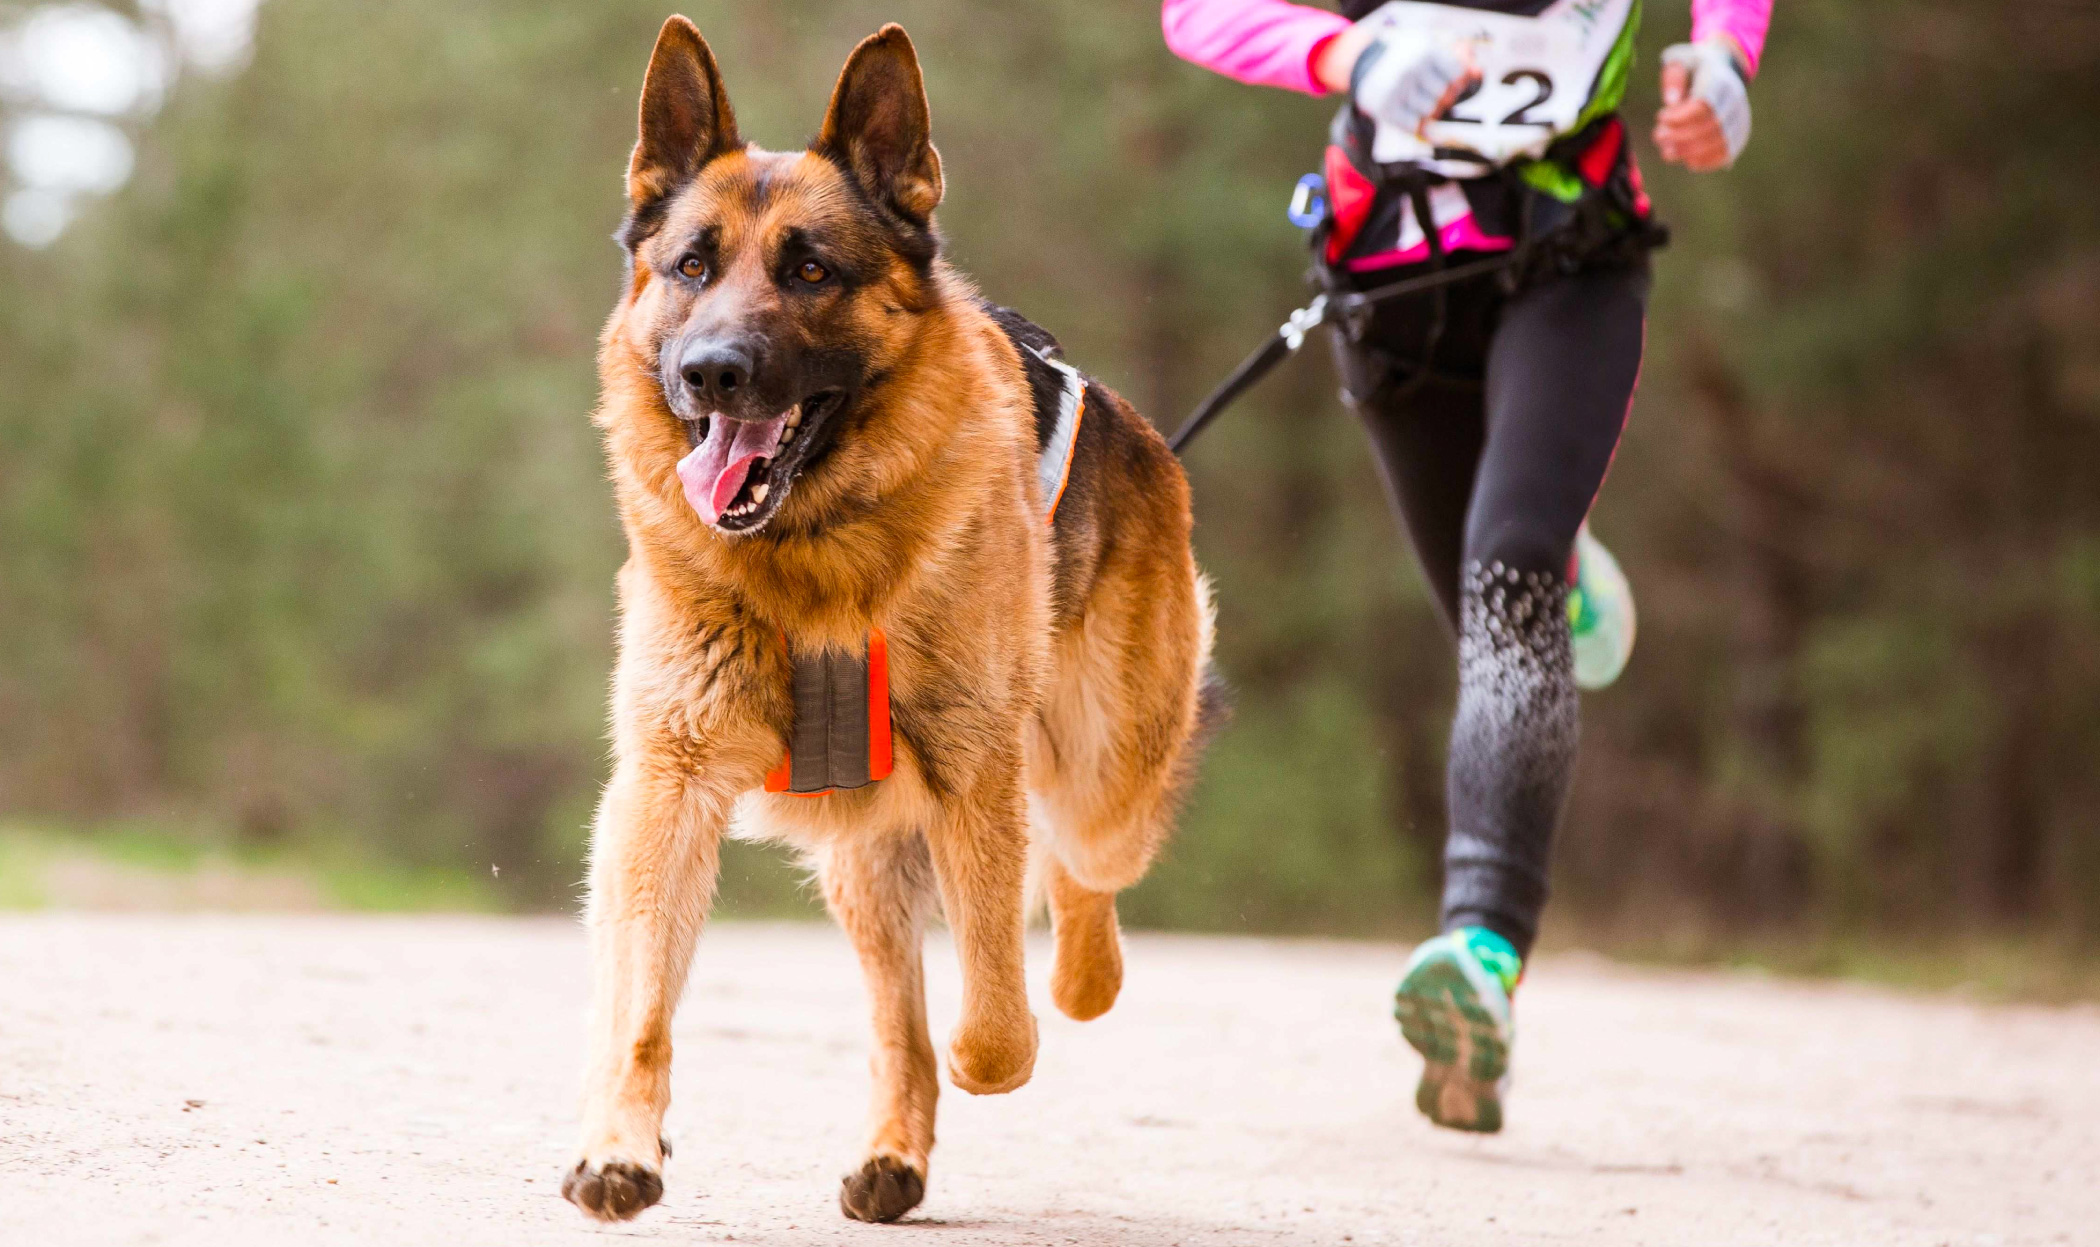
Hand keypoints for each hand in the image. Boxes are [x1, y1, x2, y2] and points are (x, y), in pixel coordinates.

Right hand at [1320, 21, 1478, 137]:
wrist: (1364, 63)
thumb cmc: (1404, 57)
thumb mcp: (1427, 47)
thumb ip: (1456, 59)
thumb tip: (1479, 74)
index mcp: (1425, 51)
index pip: (1457, 75)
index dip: (1456, 83)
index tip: (1449, 83)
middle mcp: (1411, 69)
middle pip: (1444, 96)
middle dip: (1441, 98)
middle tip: (1430, 93)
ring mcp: (1397, 90)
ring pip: (1430, 111)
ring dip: (1428, 111)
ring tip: (1417, 101)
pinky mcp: (1385, 108)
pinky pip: (1413, 125)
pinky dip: (1416, 123)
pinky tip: (1409, 113)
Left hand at [1655, 40, 1750, 171]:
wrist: (1722, 67)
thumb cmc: (1693, 67)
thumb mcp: (1679, 60)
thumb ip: (1673, 77)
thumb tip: (1671, 101)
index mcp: (1720, 81)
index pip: (1703, 105)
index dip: (1680, 117)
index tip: (1660, 116)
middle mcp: (1735, 100)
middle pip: (1711, 126)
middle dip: (1681, 136)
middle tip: (1658, 136)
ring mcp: (1739, 118)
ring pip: (1719, 142)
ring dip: (1690, 152)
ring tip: (1667, 152)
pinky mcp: (1738, 134)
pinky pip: (1726, 153)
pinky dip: (1706, 162)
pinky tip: (1687, 160)